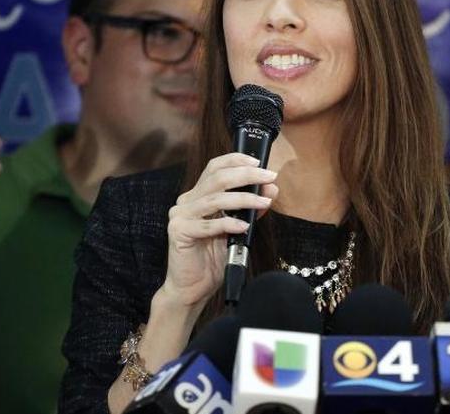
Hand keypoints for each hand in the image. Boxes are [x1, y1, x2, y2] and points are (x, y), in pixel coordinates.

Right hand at [161, 153, 277, 309]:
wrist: (192, 288)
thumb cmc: (212, 258)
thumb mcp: (237, 229)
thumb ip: (250, 209)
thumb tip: (271, 190)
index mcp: (198, 196)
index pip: (215, 167)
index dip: (236, 160)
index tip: (259, 162)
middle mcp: (186, 201)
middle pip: (217, 178)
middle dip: (246, 175)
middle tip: (269, 177)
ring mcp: (180, 216)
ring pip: (215, 199)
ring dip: (243, 199)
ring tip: (263, 203)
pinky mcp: (179, 232)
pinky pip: (207, 225)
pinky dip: (229, 224)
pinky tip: (244, 226)